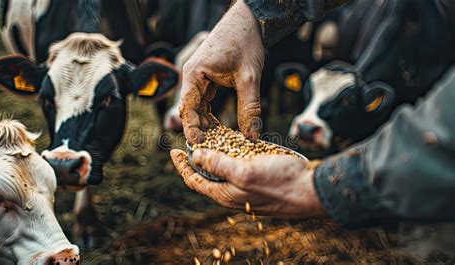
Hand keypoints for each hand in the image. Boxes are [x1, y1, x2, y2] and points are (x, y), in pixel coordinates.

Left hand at [170, 149, 326, 217]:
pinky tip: (235, 140)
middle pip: (208, 174)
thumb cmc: (281, 183)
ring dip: (216, 151)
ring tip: (211, 134)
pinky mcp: (259, 178)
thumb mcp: (246, 172)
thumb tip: (196, 157)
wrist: (311, 190)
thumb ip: (219, 165)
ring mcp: (247, 185)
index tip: (174, 151)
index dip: (182, 166)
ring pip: (225, 168)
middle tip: (193, 138)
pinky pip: (240, 165)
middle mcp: (233, 191)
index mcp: (226, 193)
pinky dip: (233, 152)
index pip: (195, 181)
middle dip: (198, 156)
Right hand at [179, 0, 264, 143]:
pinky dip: (210, 114)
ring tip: (216, 143)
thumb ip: (250, 108)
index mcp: (194, 74)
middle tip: (210, 151)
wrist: (248, 20)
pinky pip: (205, 101)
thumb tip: (252, 136)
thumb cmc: (245, 42)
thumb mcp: (249, 78)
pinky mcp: (206, 78)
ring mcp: (198, 77)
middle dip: (200, 130)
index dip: (192, 129)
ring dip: (206, 124)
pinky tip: (219, 127)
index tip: (200, 147)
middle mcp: (191, 76)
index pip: (187, 108)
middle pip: (190, 110)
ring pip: (197, 107)